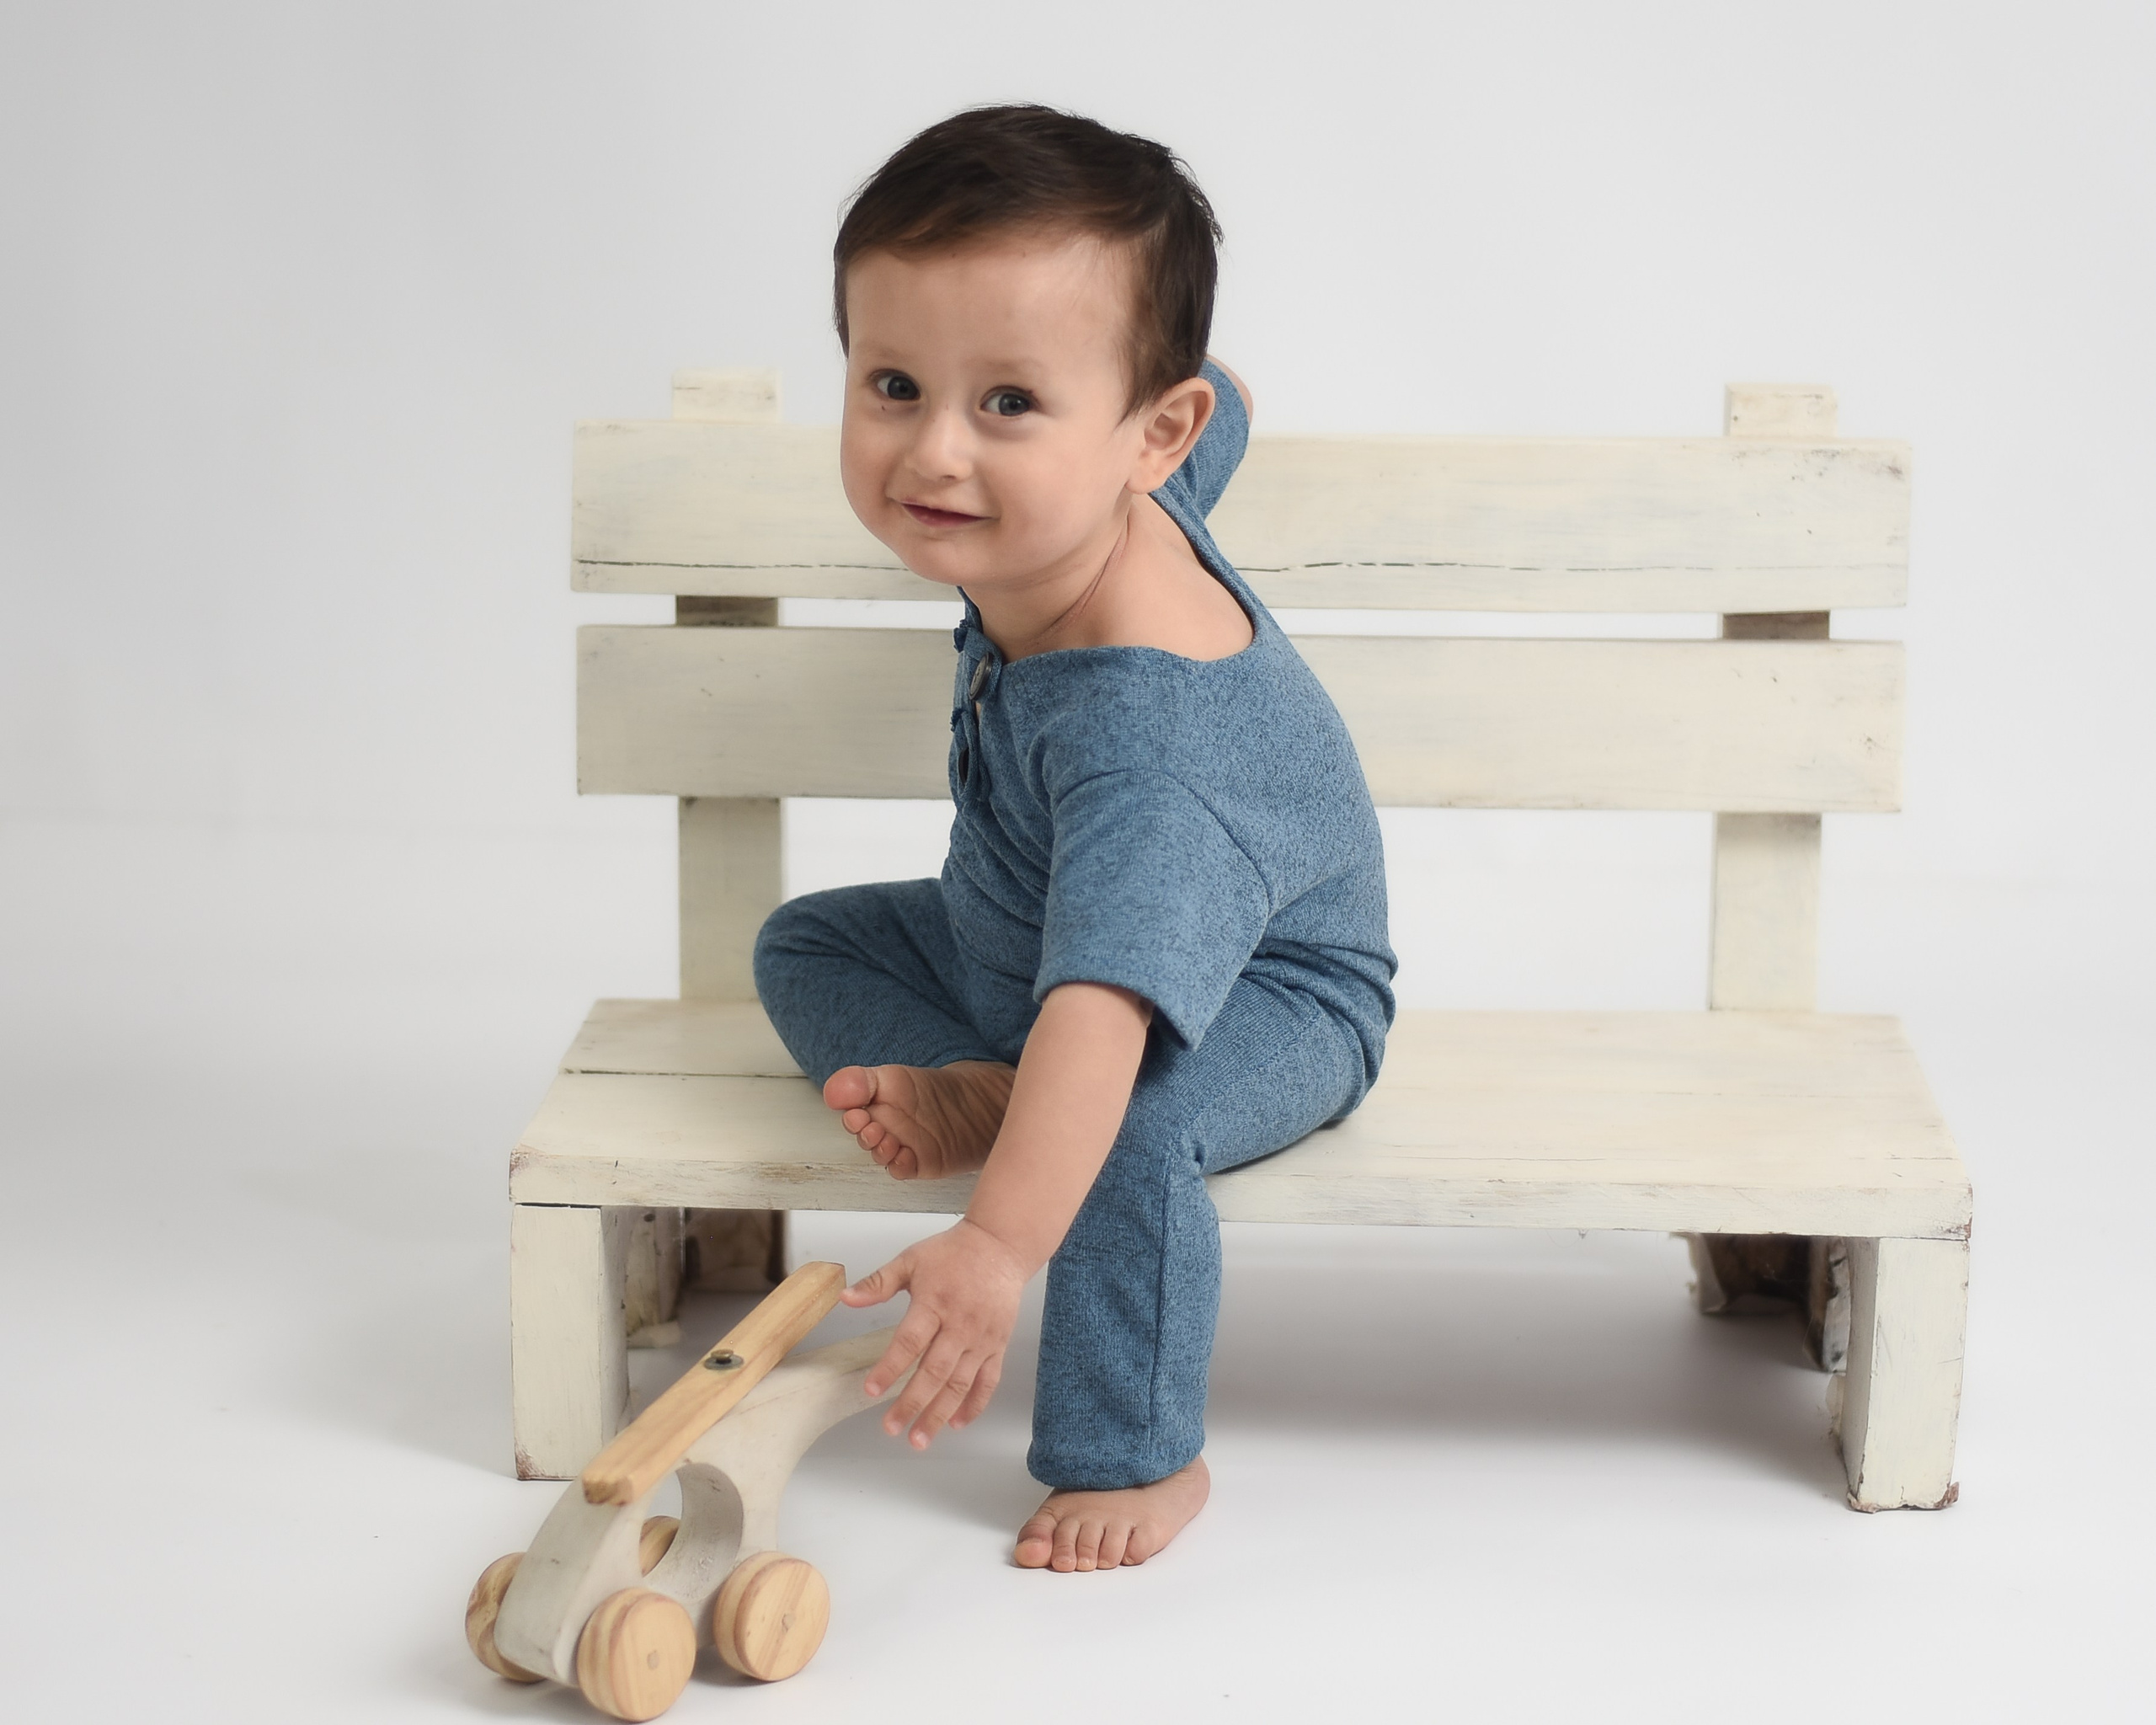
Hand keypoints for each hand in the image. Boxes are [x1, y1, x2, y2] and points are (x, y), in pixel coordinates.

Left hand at [839, 1219, 1029, 1448]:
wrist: (1000, 1247)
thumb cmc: (953, 1253)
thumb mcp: (911, 1260)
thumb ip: (878, 1283)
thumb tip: (846, 1298)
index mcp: (935, 1302)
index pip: (909, 1342)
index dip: (889, 1368)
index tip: (871, 1391)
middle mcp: (960, 1325)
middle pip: (934, 1372)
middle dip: (912, 1404)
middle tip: (892, 1428)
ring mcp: (981, 1339)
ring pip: (960, 1384)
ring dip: (940, 1414)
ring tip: (920, 1438)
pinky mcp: (997, 1345)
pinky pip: (987, 1381)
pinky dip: (974, 1405)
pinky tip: (958, 1423)